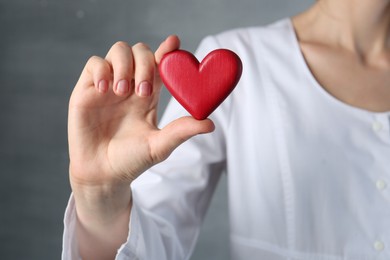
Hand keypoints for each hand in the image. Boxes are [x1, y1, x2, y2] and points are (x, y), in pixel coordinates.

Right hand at [67, 36, 213, 258]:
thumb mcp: (159, 146)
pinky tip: (104, 90)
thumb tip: (210, 123)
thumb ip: (181, 131)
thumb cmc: (132, 160)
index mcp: (149, 94)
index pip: (159, 64)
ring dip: (123, 66)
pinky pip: (94, 63)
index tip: (175, 43)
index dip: (167, 50)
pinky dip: (101, 70)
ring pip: (118, 50)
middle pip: (140, 51)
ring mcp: (108, 86)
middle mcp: (130, 85)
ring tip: (122, 92)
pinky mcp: (86, 90)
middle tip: (142, 92)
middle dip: (144, 64)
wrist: (103, 174)